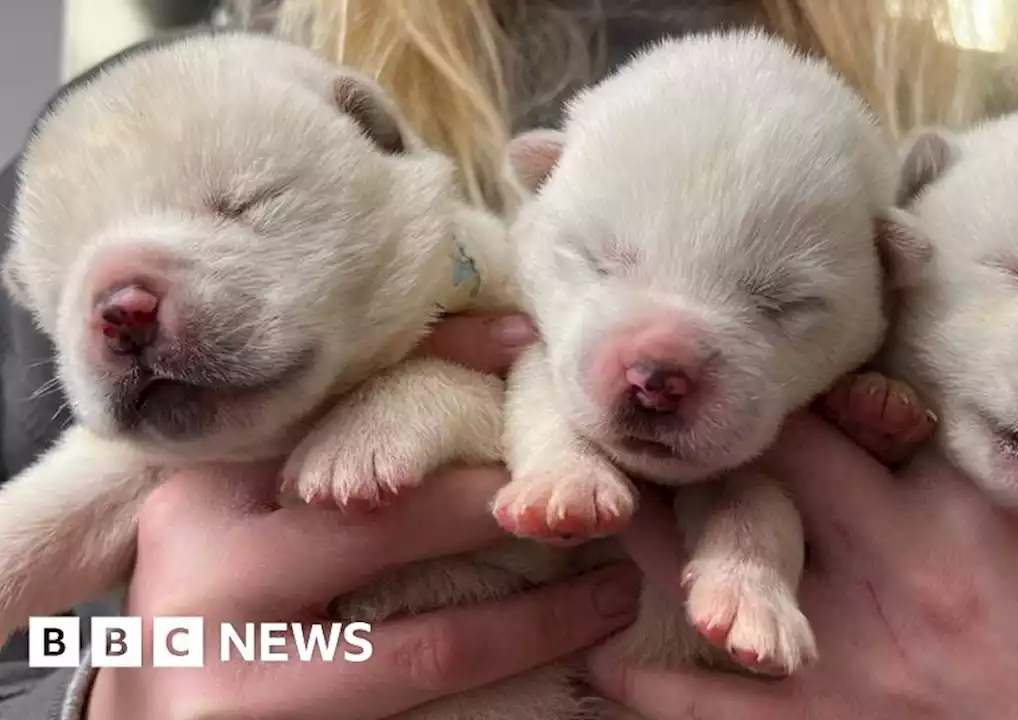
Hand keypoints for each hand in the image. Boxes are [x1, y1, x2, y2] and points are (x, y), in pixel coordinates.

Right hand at [87, 311, 640, 719]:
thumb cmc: (216, 596)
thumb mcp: (247, 507)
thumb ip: (338, 437)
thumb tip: (494, 340)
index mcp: (201, 500)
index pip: (338, 415)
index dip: (441, 372)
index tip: (525, 350)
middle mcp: (208, 587)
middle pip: (394, 527)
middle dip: (505, 507)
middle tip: (592, 501)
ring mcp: (242, 687)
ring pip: (430, 647)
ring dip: (542, 619)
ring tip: (613, 592)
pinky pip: (424, 715)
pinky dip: (504, 684)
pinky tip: (559, 661)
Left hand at [593, 388, 1017, 718]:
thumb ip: (1014, 442)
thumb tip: (955, 380)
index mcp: (959, 493)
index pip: (850, 397)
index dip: (786, 362)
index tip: (735, 335)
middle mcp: (891, 558)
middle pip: (764, 465)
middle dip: (700, 428)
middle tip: (634, 389)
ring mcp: (856, 647)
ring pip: (716, 568)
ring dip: (642, 536)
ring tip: (564, 507)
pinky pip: (725, 711)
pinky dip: (658, 688)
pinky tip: (599, 663)